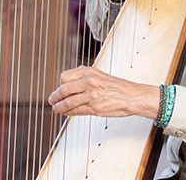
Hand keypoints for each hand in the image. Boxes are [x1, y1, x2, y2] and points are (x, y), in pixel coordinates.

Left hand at [47, 66, 161, 118]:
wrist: (134, 96)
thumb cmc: (119, 87)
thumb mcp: (101, 75)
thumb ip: (86, 77)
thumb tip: (71, 82)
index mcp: (90, 71)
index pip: (65, 76)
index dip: (60, 84)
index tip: (58, 89)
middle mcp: (89, 81)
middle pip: (64, 89)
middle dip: (55, 96)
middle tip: (52, 100)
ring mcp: (91, 95)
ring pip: (68, 101)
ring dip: (59, 107)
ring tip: (56, 108)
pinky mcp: (94, 107)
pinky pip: (76, 111)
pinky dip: (68, 113)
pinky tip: (65, 113)